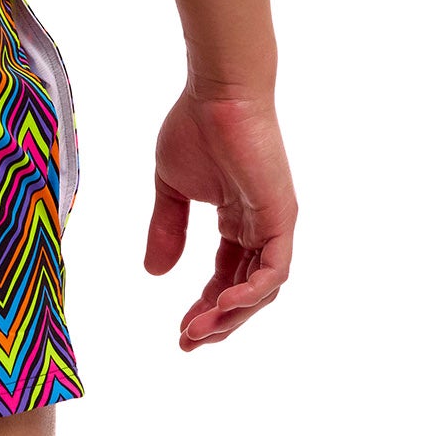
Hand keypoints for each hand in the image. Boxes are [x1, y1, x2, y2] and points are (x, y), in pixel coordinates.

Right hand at [145, 88, 295, 349]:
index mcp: (237, 220)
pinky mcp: (281, 218)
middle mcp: (259, 228)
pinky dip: (249, 294)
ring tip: (197, 331)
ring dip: (230, 316)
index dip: (205, 306)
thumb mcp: (172, 188)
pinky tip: (220, 306)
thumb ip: (166, 229)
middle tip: (187, 342)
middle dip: (217, 322)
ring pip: (260, 290)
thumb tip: (154, 275)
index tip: (180, 331)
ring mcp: (274, 224)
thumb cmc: (196, 127)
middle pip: (244, 291)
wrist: (218, 93)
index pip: (226, 276)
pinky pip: (273, 271)